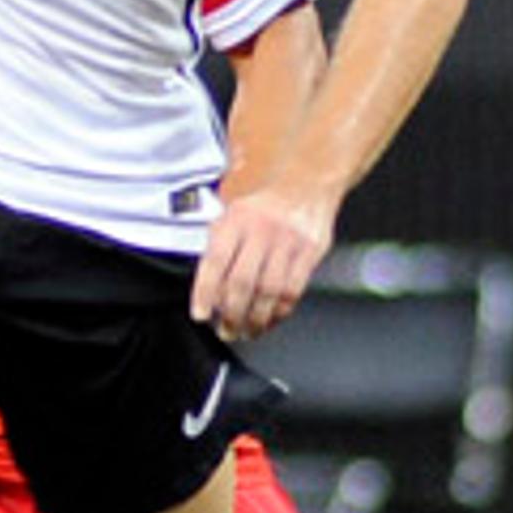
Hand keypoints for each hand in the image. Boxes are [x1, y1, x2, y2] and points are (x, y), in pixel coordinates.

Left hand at [191, 183, 333, 340]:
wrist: (308, 182)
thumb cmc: (265, 203)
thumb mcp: (233, 210)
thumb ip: (218, 244)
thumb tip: (205, 288)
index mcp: (237, 218)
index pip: (215, 261)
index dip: (205, 292)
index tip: (201, 314)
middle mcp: (262, 228)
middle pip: (243, 282)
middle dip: (231, 313)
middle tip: (226, 329)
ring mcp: (289, 240)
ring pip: (269, 291)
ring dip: (255, 319)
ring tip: (247, 331)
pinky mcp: (310, 251)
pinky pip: (293, 290)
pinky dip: (279, 312)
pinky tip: (270, 319)